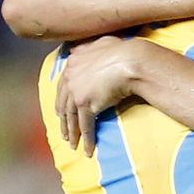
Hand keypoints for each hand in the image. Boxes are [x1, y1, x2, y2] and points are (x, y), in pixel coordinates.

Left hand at [55, 36, 144, 156]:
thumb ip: (86, 48)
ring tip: (73, 144)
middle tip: (65, 132)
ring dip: (72, 134)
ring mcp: (76, 92)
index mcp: (72, 63)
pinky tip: (88, 150)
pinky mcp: (86, 105)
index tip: (62, 112)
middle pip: (63, 104)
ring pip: (71, 118)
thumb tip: (74, 49)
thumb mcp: (101, 43)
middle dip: (63, 121)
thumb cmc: (121, 50)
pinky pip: (85, 126)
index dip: (63, 102)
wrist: (131, 61)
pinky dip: (86, 139)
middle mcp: (70, 77)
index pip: (62, 87)